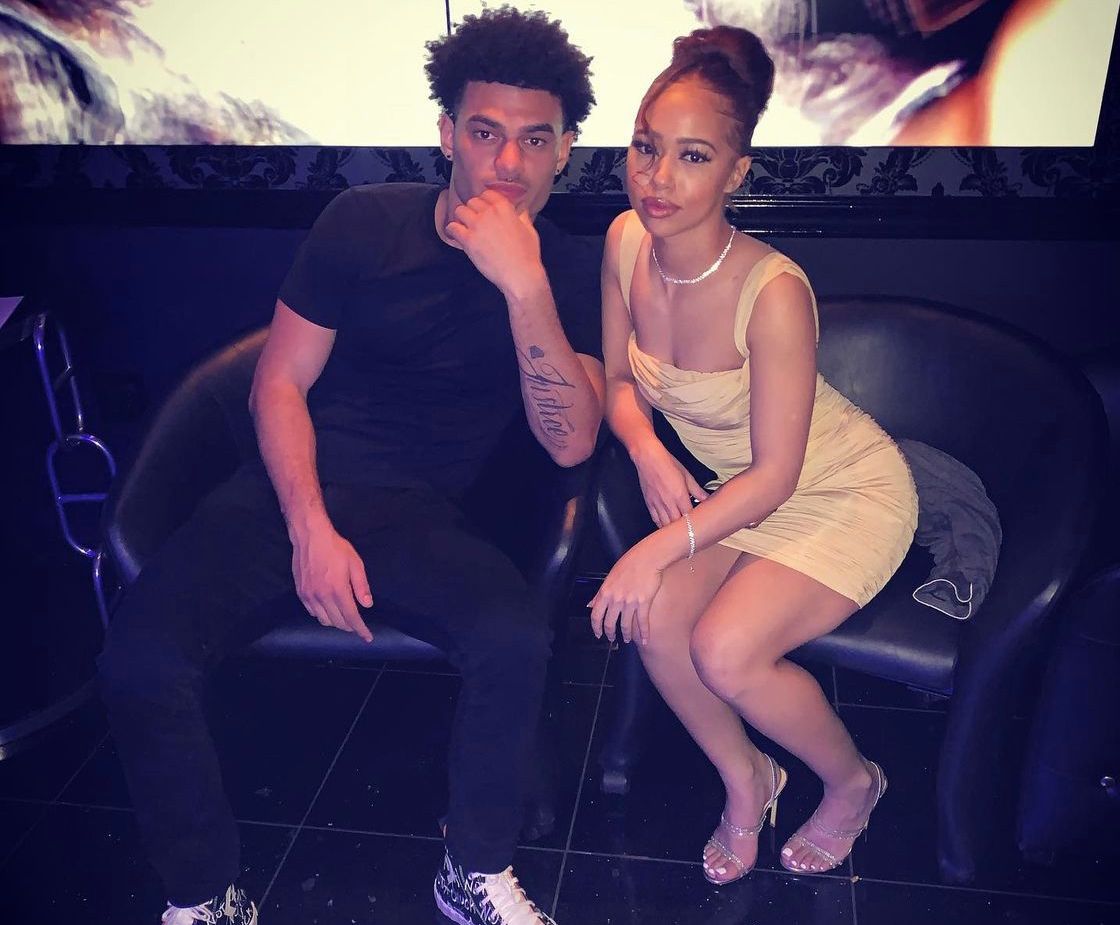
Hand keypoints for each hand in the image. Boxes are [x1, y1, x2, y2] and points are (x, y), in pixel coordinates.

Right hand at [290, 520, 373, 642]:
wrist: (310, 537)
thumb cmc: (336, 548)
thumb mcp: (355, 564)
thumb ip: (362, 586)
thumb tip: (367, 605)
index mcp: (338, 590)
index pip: (351, 617)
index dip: (360, 629)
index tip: (367, 637)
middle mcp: (322, 597)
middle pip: (338, 622)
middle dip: (350, 627)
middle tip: (357, 625)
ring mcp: (310, 596)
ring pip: (324, 620)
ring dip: (336, 622)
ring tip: (344, 617)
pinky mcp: (301, 593)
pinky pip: (312, 612)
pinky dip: (322, 615)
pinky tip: (328, 609)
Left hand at [445, 190, 545, 297]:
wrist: (520, 274)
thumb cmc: (527, 255)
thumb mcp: (530, 230)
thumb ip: (522, 216)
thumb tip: (520, 208)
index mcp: (504, 207)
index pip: (486, 194)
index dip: (484, 202)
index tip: (485, 210)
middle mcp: (489, 212)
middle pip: (472, 202)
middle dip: (473, 211)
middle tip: (475, 222)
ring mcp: (477, 225)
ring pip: (460, 211)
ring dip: (461, 218)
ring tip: (465, 227)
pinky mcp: (468, 240)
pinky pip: (452, 227)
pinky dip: (452, 231)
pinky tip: (456, 236)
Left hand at [588, 538, 667, 645]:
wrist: (648, 558)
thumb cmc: (630, 563)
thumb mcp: (609, 577)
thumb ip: (600, 593)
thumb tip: (590, 604)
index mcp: (605, 592)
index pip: (596, 615)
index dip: (596, 627)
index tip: (598, 634)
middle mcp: (616, 599)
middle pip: (609, 623)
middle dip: (610, 633)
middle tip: (612, 638)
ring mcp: (630, 602)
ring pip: (625, 625)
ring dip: (626, 635)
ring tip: (627, 639)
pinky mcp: (643, 603)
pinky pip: (642, 622)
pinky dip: (644, 633)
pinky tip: (645, 640)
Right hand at [632, 441, 708, 527]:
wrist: (649, 458)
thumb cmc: (668, 464)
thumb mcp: (687, 475)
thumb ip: (696, 490)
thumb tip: (706, 498)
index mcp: (680, 496)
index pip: (689, 516)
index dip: (694, 522)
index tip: (698, 524)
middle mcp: (669, 503)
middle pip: (677, 524)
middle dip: (683, 529)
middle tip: (689, 531)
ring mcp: (658, 504)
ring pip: (665, 524)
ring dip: (672, 529)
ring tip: (678, 532)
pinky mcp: (649, 503)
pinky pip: (655, 519)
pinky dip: (661, 525)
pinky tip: (665, 526)